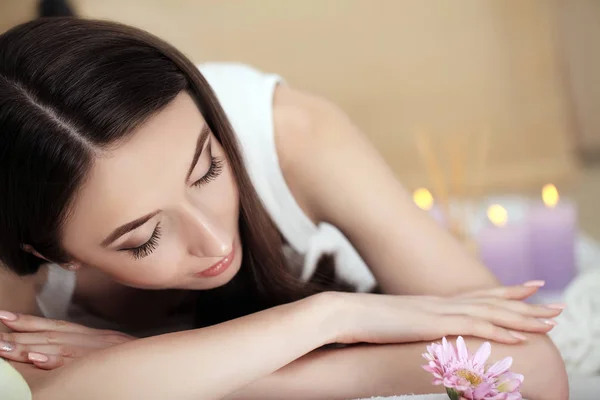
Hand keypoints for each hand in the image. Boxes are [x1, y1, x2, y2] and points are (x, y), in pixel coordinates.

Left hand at [0, 312, 134, 369]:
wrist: (169, 362)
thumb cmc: (140, 361)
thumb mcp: (115, 351)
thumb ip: (91, 349)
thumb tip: (60, 350)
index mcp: (95, 336)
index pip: (57, 326)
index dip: (30, 321)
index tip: (4, 318)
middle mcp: (95, 340)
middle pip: (53, 334)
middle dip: (21, 332)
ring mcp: (99, 353)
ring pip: (60, 346)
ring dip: (30, 345)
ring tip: (4, 346)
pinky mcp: (104, 365)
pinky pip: (77, 363)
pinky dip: (56, 359)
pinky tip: (37, 358)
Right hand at [326, 282, 563, 344]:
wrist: (344, 314)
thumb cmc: (362, 323)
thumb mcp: (393, 326)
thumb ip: (408, 328)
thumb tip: (413, 334)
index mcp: (432, 304)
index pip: (476, 296)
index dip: (504, 293)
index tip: (528, 288)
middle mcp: (441, 303)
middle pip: (491, 301)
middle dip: (525, 304)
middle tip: (554, 305)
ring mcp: (439, 311)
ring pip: (491, 311)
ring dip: (523, 316)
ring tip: (551, 319)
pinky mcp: (433, 322)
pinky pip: (476, 326)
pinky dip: (502, 329)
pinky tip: (522, 335)